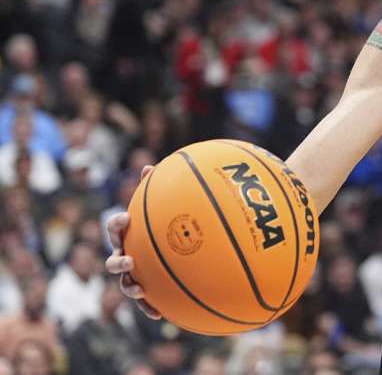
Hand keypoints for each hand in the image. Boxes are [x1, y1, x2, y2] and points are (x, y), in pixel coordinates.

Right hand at [104, 165, 161, 319]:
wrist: (168, 252)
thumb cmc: (161, 224)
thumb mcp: (159, 207)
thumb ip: (154, 189)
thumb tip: (151, 166)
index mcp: (128, 235)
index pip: (115, 228)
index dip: (117, 224)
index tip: (126, 219)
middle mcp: (125, 255)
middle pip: (113, 260)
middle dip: (119, 261)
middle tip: (130, 259)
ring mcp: (133, 275)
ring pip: (125, 284)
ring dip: (130, 287)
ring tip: (140, 288)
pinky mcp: (145, 291)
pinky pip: (145, 302)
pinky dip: (149, 308)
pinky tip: (161, 315)